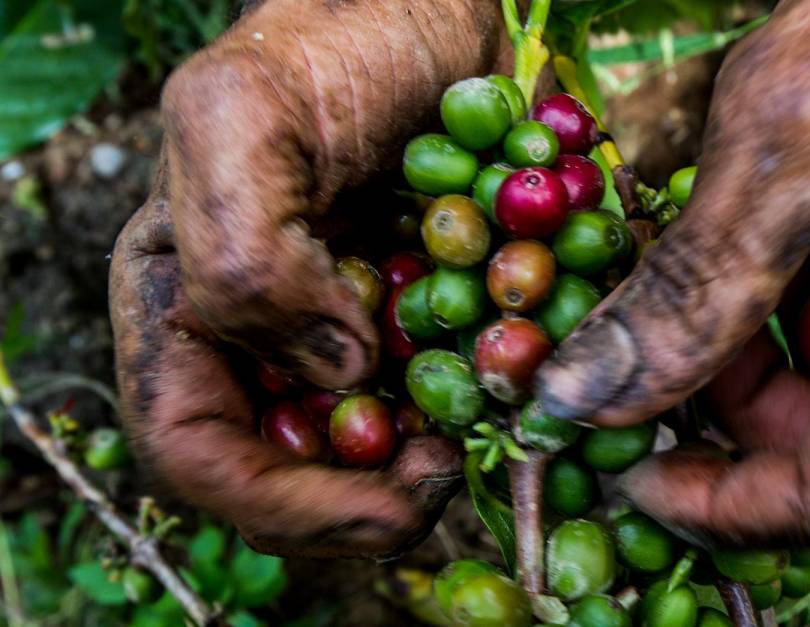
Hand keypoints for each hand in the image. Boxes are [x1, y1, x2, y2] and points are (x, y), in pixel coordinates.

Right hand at [109, 0, 502, 557]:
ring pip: (375, 446)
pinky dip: (482, 400)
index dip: (282, 502)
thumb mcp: (240, 117)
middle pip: (293, 469)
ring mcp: (345, 329)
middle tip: (448, 474)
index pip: (198, 450)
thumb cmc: (326, 42)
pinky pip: (445, 389)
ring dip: (432, 456)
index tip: (382, 502)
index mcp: (186, 304)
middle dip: (368, 494)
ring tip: (489, 428)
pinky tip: (518, 375)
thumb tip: (337, 373)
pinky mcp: (419, 313)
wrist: (427, 11)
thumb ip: (243, 254)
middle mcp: (263, 334)